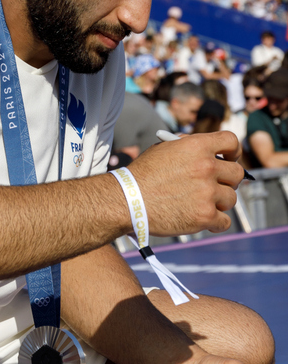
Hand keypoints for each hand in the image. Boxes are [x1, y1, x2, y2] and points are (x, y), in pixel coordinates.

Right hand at [128, 131, 242, 235]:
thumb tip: (209, 151)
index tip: (229, 159)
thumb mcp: (164, 149)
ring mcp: (207, 192)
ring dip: (220, 202)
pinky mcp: (205, 216)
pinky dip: (216, 222)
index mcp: (196, 146)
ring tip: (201, 203)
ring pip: (231, 198)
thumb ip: (188, 147)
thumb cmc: (142, 174)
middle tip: (217, 185)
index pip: (231, 141)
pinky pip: (225, 221)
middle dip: (228, 180)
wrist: (126, 200)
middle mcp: (206, 167)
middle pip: (237, 173)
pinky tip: (204, 220)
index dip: (233, 151)